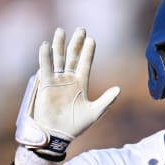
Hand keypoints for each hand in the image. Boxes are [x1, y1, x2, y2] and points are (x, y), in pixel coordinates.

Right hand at [15, 27, 120, 158]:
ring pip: (59, 59)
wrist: (57, 135)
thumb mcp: (94, 112)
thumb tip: (119, 89)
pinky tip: (46, 45)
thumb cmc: (76, 125)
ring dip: (59, 45)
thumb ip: (106, 100)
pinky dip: (45, 57)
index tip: (92, 39)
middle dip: (76, 43)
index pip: (85, 63)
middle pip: (73, 57)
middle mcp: (69, 79)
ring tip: (61, 31)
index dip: (88, 52)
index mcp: (81, 84)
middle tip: (80, 29)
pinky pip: (45, 68)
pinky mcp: (45, 85)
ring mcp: (57, 81)